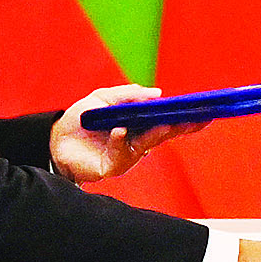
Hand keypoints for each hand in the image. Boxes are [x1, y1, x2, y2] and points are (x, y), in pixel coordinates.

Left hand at [50, 85, 204, 183]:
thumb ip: (128, 94)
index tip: (206, 111)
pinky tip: (120, 130)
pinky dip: (120, 141)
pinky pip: (121, 155)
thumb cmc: (81, 119)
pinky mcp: (111, 167)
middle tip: (198, 119)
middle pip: (165, 134)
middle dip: (183, 126)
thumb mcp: (103, 98)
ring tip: (167, 122)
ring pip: (147, 144)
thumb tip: (157, 94)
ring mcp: (127, 156)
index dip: (187, 118)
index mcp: (139, 126)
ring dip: (157, 133)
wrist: (53, 139)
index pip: (168, 121)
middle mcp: (138, 142)